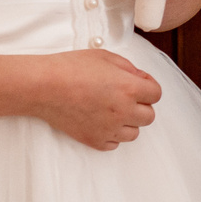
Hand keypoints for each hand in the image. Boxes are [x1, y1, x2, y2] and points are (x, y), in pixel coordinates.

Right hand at [31, 48, 161, 149]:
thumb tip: (140, 79)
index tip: (138, 83)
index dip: (148, 86)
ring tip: (113, 111)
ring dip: (128, 122)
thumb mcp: (107, 57)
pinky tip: (102, 122)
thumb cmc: (71, 68)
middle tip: (125, 97)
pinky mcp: (93, 140)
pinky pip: (114, 144)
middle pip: (149, 116)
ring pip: (134, 133)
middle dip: (141, 105)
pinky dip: (112, 135)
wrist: (43, 86)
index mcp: (130, 88)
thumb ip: (130, 69)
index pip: (157, 94)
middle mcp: (123, 111)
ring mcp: (109, 129)